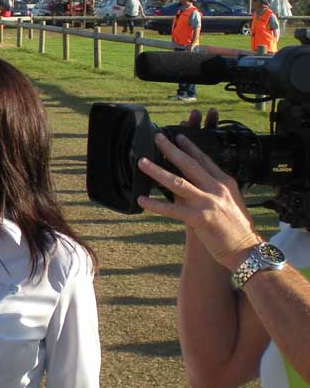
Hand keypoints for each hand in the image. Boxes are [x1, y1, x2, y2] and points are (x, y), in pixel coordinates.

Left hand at [136, 113, 260, 269]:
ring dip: (157, 171)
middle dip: (172, 150)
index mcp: (225, 183)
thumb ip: (213, 191)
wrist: (247, 250)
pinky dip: (155, 205)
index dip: (191, 147)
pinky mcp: (199, 218)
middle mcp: (217, 188)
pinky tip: (141, 200)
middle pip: (190, 164)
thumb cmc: (236, 229)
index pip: (205, 160)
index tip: (178, 136)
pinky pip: (172, 209)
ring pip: (177, 182)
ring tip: (142, 162)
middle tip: (157, 138)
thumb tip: (194, 185)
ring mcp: (208, 202)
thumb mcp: (229, 203)